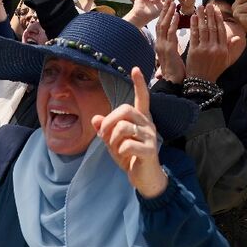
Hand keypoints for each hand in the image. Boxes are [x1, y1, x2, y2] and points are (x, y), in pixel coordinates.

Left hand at [92, 67, 166, 198]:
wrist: (144, 177)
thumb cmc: (130, 157)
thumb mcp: (113, 142)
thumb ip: (106, 130)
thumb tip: (96, 118)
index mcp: (141, 120)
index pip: (142, 98)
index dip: (139, 83)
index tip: (136, 69)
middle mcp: (148, 124)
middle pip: (125, 109)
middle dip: (109, 121)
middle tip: (105, 135)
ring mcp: (150, 136)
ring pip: (124, 127)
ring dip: (112, 139)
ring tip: (115, 149)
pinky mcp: (149, 150)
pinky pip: (127, 144)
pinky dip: (119, 151)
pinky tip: (123, 156)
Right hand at [154, 0, 185, 83]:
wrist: (174, 83)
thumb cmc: (176, 71)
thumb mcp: (174, 56)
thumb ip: (172, 47)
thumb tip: (173, 41)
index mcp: (161, 44)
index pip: (162, 25)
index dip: (165, 14)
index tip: (170, 4)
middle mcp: (159, 43)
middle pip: (160, 22)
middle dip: (165, 9)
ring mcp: (162, 46)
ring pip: (163, 25)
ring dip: (167, 13)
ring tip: (172, 1)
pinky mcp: (168, 50)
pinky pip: (170, 34)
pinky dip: (172, 23)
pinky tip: (176, 15)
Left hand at [186, 4, 243, 81]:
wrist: (202, 82)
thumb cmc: (214, 70)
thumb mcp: (226, 60)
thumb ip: (232, 48)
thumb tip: (238, 37)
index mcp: (223, 49)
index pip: (221, 30)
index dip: (218, 18)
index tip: (216, 9)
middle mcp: (215, 48)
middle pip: (213, 27)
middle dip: (210, 14)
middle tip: (208, 4)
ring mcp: (204, 49)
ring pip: (204, 29)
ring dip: (202, 16)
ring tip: (199, 7)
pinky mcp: (194, 51)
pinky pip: (194, 35)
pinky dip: (194, 25)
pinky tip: (193, 17)